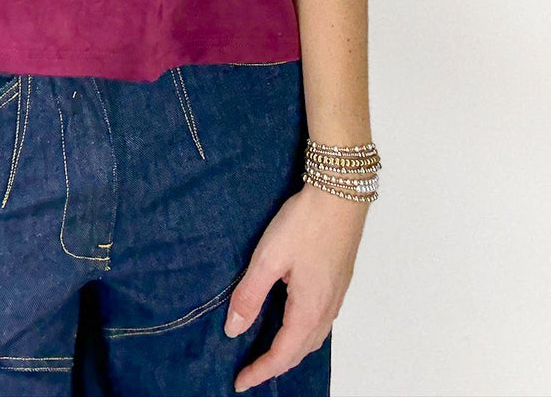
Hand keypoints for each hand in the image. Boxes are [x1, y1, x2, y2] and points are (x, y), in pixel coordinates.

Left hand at [224, 184, 368, 391]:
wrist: (340, 195)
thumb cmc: (305, 224)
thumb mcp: (268, 258)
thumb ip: (250, 295)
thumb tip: (233, 329)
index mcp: (308, 311)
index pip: (282, 355)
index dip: (260, 371)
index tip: (240, 382)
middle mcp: (326, 311)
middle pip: (300, 353)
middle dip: (274, 366)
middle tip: (250, 372)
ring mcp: (335, 298)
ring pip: (312, 340)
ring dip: (290, 353)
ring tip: (267, 354)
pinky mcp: (338, 284)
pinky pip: (319, 324)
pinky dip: (302, 336)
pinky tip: (291, 324)